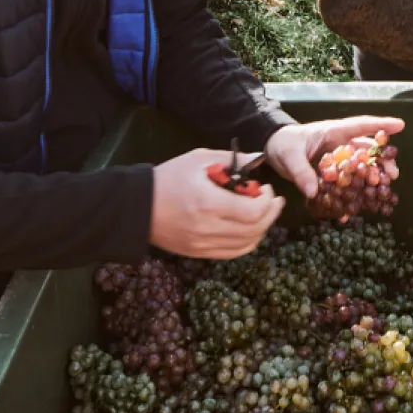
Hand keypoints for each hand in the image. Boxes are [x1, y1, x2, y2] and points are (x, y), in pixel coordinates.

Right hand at [149, 147, 281, 258]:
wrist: (138, 207)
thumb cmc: (168, 178)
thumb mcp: (198, 159)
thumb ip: (231, 160)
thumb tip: (257, 158)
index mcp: (208, 202)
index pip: (252, 211)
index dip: (267, 201)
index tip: (266, 188)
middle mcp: (208, 228)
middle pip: (255, 229)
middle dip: (271, 213)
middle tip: (274, 200)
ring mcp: (203, 244)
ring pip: (247, 244)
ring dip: (262, 228)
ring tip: (265, 213)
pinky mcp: (199, 254)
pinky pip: (233, 253)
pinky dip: (248, 242)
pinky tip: (250, 229)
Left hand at [264, 116, 406, 198]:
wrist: (272, 150)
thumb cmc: (283, 144)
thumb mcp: (289, 155)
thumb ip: (301, 171)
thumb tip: (313, 191)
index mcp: (333, 132)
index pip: (360, 126)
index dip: (381, 125)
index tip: (400, 125)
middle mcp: (340, 144)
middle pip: (366, 149)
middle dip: (382, 159)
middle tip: (393, 173)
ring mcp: (338, 158)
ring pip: (361, 164)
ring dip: (374, 174)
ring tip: (385, 186)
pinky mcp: (333, 172)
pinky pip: (348, 180)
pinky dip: (355, 190)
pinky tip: (361, 202)